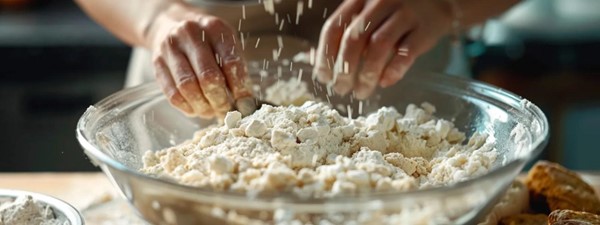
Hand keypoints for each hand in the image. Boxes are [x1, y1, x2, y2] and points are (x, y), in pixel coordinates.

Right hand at [146, 2, 253, 117]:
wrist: (169, 24)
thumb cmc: (204, 39)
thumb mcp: (224, 43)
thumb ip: (235, 68)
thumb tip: (245, 101)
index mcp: (214, 28)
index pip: (231, 62)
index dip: (239, 87)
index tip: (244, 102)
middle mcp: (190, 34)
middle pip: (208, 77)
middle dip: (220, 100)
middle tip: (227, 111)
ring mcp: (170, 48)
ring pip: (188, 87)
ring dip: (203, 106)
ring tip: (212, 112)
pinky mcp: (157, 63)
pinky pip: (172, 94)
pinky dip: (187, 107)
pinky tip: (196, 109)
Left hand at [314, 0, 452, 98]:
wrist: (440, 0)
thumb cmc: (395, 12)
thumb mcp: (368, 14)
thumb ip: (347, 32)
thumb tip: (318, 62)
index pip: (334, 27)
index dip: (325, 55)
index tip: (323, 77)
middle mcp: (380, 2)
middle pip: (354, 39)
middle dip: (344, 69)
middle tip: (341, 89)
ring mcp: (405, 13)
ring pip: (379, 46)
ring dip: (367, 74)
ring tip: (361, 92)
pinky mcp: (426, 28)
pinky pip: (406, 52)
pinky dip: (393, 70)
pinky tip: (385, 82)